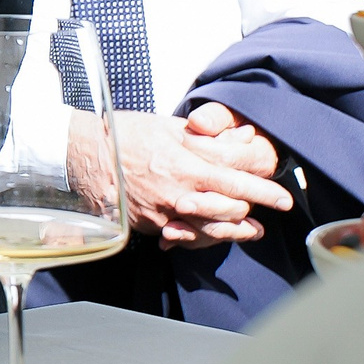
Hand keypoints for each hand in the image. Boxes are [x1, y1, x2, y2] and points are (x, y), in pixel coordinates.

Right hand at [74, 112, 294, 244]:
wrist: (81, 155)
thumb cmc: (123, 135)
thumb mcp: (168, 126)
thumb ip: (208, 136)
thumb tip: (243, 137)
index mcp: (185, 165)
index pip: (238, 181)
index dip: (266, 191)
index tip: (283, 198)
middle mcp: (177, 193)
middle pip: (229, 210)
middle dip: (252, 211)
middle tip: (266, 211)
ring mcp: (162, 213)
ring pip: (210, 230)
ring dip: (235, 231)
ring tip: (251, 230)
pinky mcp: (148, 225)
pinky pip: (182, 236)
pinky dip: (200, 236)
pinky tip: (210, 234)